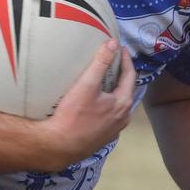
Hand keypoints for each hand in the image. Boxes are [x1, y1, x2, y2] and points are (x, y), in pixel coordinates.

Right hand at [41, 40, 135, 168]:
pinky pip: (111, 116)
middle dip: (122, 75)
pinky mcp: (104, 137)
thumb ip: (101, 62)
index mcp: (123, 103)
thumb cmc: (73, 115)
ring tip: (106, 80)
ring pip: (119, 105)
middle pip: (126, 91)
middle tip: (114, 62)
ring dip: (115, 91)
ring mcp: (115, 130)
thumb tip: (113, 43)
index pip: (130, 75)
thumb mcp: (87, 84)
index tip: (121, 49)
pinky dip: (108, 105)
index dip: (126, 60)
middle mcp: (123, 118)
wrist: (59, 146)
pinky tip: (97, 103)